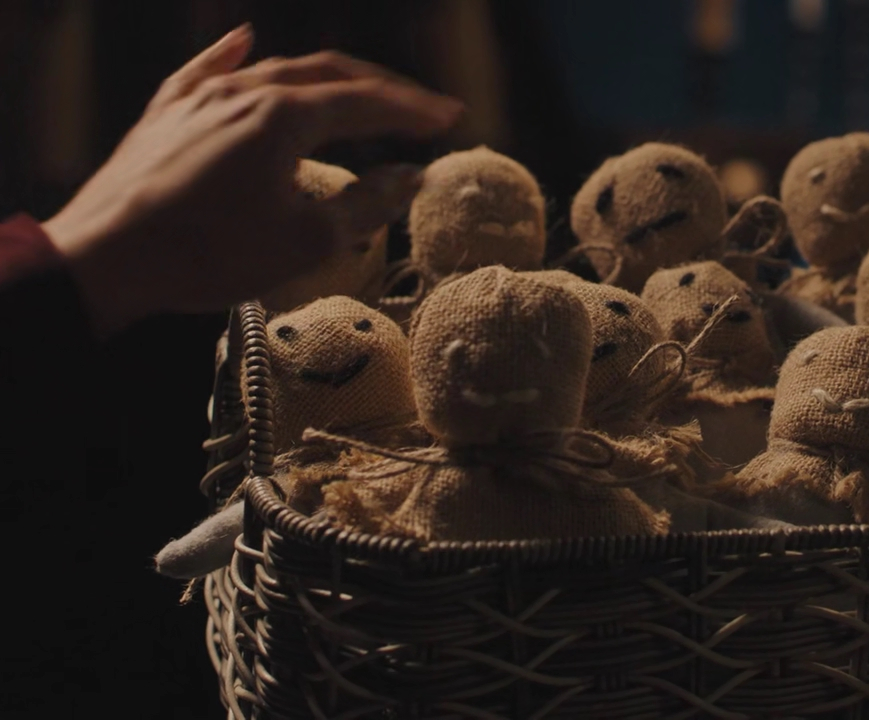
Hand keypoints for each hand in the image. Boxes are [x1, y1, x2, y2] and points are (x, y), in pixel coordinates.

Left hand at [42, 24, 463, 335]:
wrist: (106, 258)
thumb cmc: (210, 254)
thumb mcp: (305, 241)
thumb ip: (366, 204)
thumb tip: (411, 176)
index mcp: (285, 116)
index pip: (367, 101)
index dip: (414, 110)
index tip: (451, 117)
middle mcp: (245, 90)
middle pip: (328, 73)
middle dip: (381, 88)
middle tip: (420, 107)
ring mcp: (200, 97)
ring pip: (275, 69)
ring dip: (326, 79)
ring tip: (358, 89)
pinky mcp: (166, 113)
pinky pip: (208, 69)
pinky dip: (236, 55)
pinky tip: (245, 40)